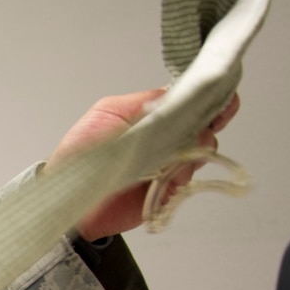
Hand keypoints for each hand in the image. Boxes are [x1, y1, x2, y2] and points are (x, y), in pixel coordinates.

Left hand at [52, 88, 240, 240]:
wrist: (70, 196)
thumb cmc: (81, 153)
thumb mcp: (108, 112)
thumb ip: (143, 102)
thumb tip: (172, 94)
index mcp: (154, 115)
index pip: (191, 102)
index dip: (209, 99)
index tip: (219, 98)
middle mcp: (167, 138)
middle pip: (205, 125)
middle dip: (209, 123)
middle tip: (202, 126)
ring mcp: (169, 164)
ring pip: (200, 152)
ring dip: (189, 152)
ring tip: (163, 157)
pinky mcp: (167, 190)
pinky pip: (186, 180)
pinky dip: (178, 176)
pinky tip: (160, 176)